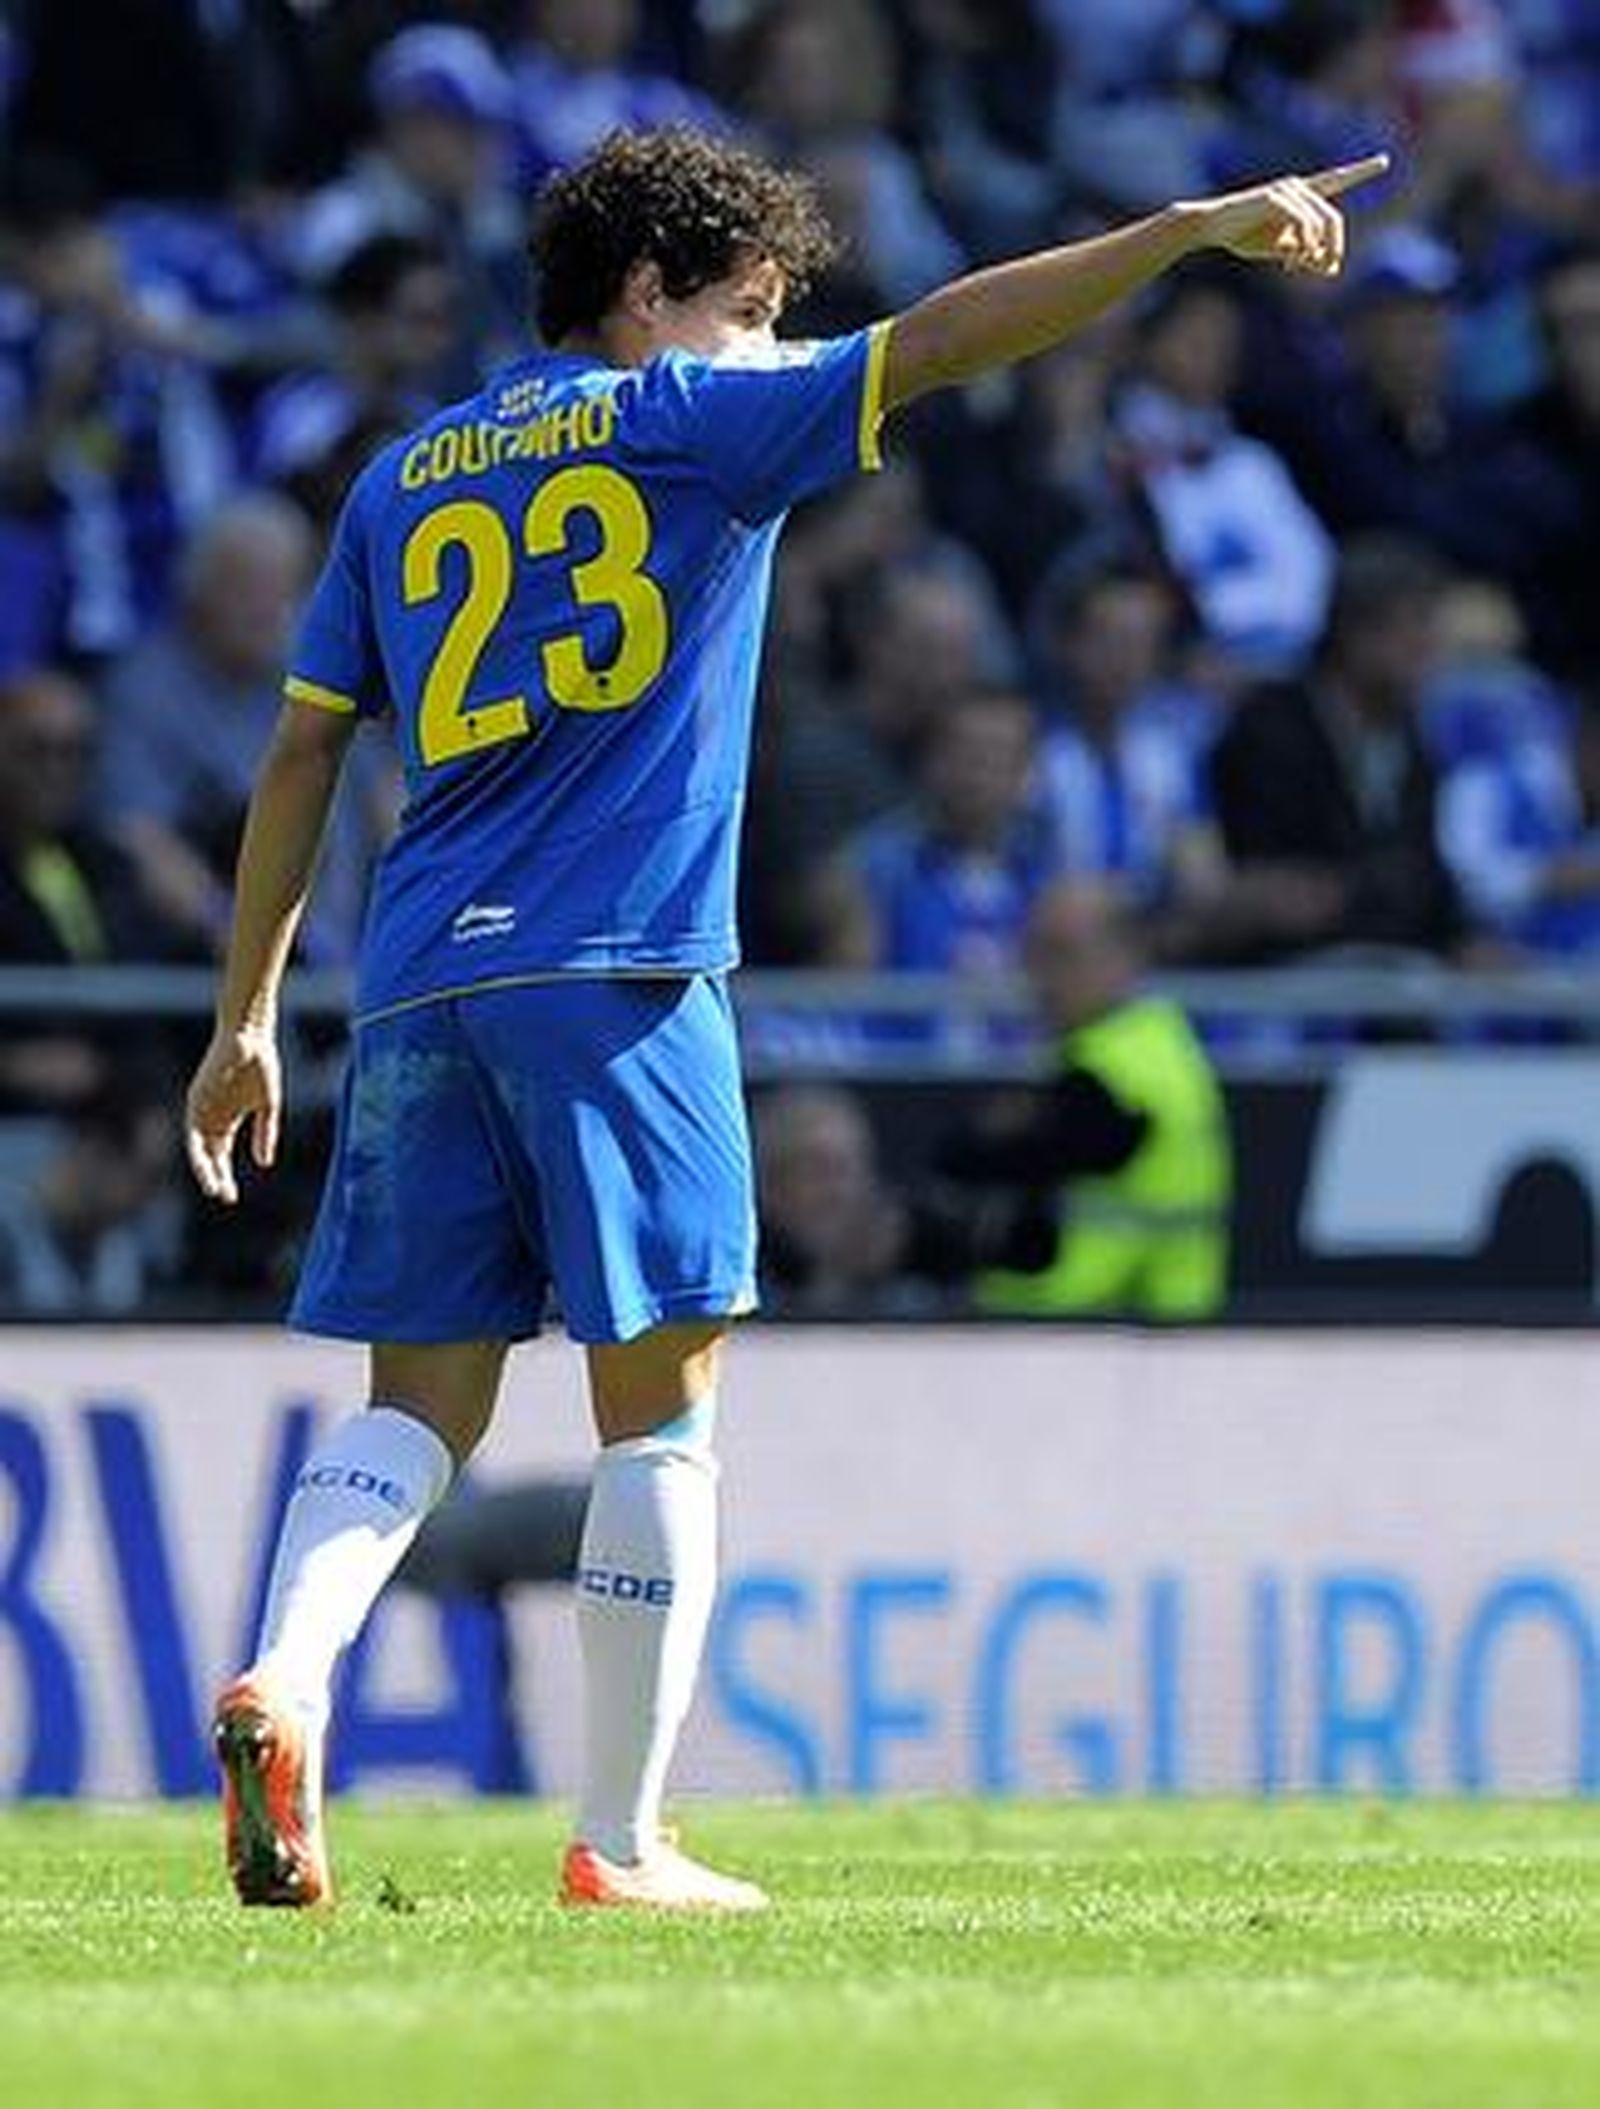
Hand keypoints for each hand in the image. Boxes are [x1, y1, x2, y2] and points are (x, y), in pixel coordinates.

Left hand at [184, 1025, 281, 1204]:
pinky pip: (194, 1133)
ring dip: (205, 1170)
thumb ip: (264, 1134)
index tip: (231, 1196)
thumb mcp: (267, 1105)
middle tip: (224, 1197)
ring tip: (214, 1189)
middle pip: (208, 1156)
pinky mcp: (196, 1101)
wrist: (249, 1037)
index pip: (220, 1154)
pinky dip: (199, 1152)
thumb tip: (264, 1163)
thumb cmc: (261, 1065)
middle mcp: (210, 1118)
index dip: (225, 1175)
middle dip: (216, 1177)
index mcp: (226, 1120)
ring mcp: (201, 1110)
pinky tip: (207, 1167)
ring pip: (198, 1149)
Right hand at [1185, 154, 1391, 278]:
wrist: (1211, 226)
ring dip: (1317, 250)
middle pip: (1333, 218)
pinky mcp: (1275, 198)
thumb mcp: (1280, 250)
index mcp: (1301, 196)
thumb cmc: (1244, 236)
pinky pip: (1302, 222)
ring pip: (1320, 222)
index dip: (1362, 171)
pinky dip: (1303, 242)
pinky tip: (1293, 257)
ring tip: (1301, 265)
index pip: (1337, 181)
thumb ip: (1306, 254)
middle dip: (1335, 247)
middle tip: (1330, 269)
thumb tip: (1330, 267)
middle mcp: (1299, 187)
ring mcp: (1287, 190)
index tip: (1385, 161)